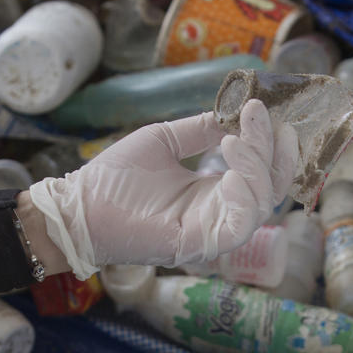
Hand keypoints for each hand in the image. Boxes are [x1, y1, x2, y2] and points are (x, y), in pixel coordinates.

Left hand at [28, 99, 297, 276]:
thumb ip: (201, 130)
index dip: (267, 141)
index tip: (260, 107)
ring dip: (256, 170)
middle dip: (271, 151)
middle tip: (258, 115)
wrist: (81, 206)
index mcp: (214, 192)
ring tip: (233, 142)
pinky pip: (239, 227)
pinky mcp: (199, 246)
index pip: (259, 171)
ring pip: (260, 206)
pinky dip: (244, 200)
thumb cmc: (115, 178)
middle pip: (269, 188)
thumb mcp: (166, 140)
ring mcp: (212, 232)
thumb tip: (233, 114)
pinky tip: (230, 176)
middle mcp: (219, 214)